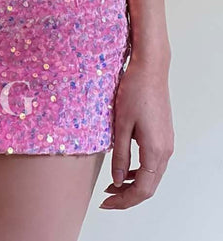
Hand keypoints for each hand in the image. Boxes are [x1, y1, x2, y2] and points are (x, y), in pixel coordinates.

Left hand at [100, 53, 173, 209]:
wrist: (150, 69)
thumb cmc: (134, 91)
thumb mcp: (121, 125)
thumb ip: (119, 155)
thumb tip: (117, 181)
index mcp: (155, 151)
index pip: (142, 189)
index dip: (124, 201)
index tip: (106, 203)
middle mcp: (165, 150)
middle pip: (149, 186)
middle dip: (128, 196)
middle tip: (106, 199)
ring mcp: (167, 143)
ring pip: (152, 176)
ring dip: (133, 184)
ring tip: (112, 186)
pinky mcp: (164, 135)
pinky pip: (154, 163)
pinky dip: (139, 171)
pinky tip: (124, 168)